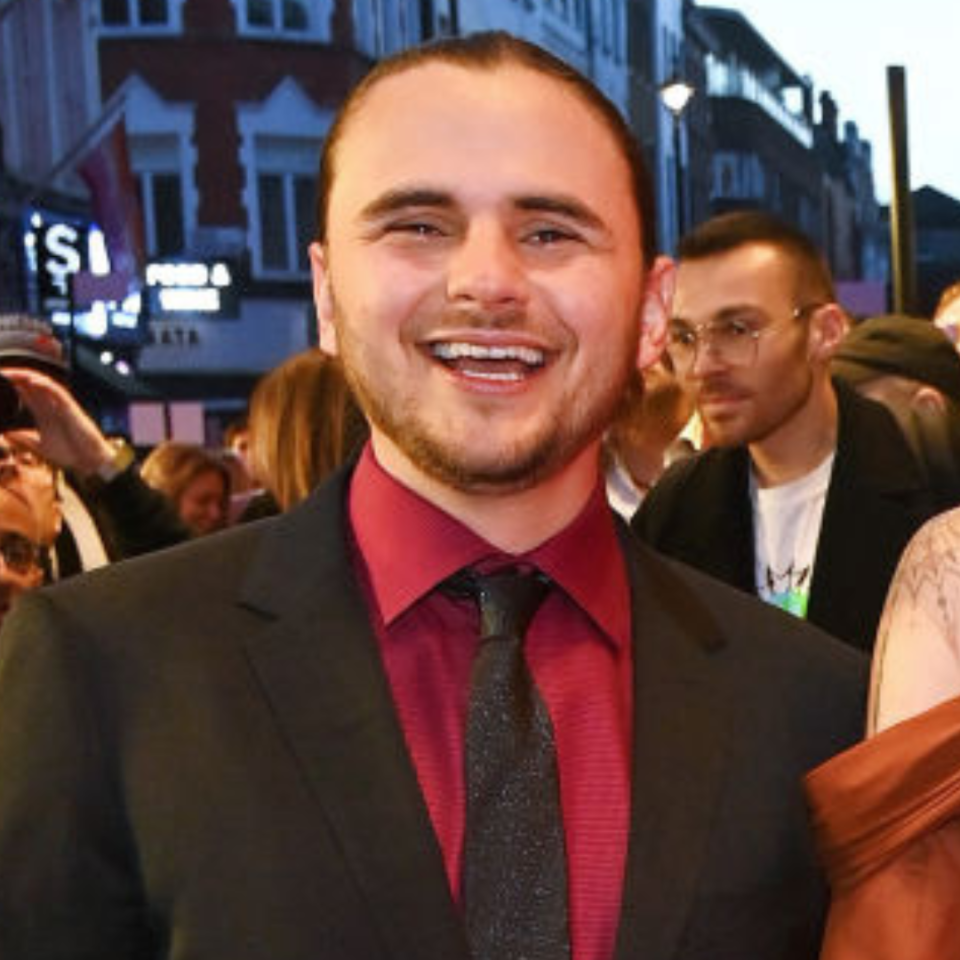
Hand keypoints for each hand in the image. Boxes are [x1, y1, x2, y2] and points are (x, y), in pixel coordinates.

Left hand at [1, 367, 116, 477]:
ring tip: (9, 373)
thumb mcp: (37, 445)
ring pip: (42, 383)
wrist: (88, 460)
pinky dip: (45, 385)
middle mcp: (50, 405)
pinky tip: (32, 381)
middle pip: (30, 383)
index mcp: (42, 412)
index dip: (9, 383)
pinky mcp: (69, 408)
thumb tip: (4, 433)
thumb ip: (22, 438)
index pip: (23, 391)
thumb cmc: (69, 452)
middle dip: (13, 376)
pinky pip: (57, 391)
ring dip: (25, 376)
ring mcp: (60, 405)